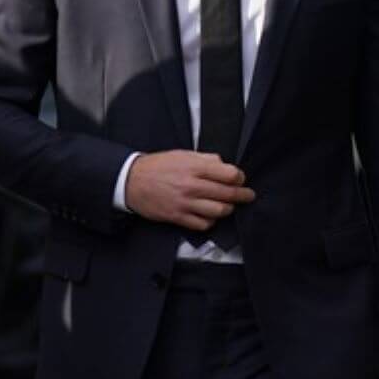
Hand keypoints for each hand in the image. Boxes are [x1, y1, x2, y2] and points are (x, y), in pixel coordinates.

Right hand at [125, 151, 254, 231]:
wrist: (131, 181)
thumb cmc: (156, 167)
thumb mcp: (181, 154)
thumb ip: (204, 159)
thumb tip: (223, 165)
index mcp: (194, 167)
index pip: (230, 174)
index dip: (239, 177)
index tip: (239, 179)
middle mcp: (191, 186)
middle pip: (228, 194)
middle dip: (242, 195)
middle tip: (247, 195)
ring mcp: (185, 203)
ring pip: (219, 211)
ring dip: (227, 209)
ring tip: (227, 205)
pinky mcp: (177, 217)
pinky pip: (203, 224)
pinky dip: (210, 221)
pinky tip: (209, 215)